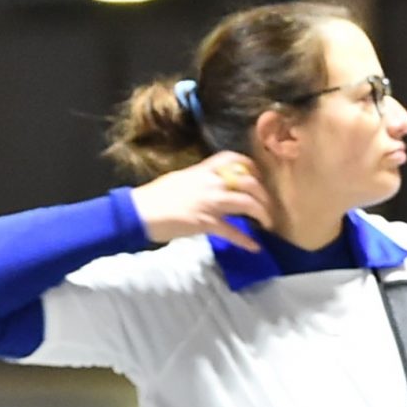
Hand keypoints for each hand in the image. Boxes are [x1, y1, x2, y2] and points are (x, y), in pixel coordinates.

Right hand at [129, 151, 272, 249]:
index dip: (251, 167)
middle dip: (264, 195)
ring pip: (247, 203)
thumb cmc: (155, 196)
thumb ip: (200, 179)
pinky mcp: (205, 222)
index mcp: (203, 170)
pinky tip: (254, 247)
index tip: (258, 177)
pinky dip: (245, 240)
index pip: (233, 159)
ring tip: (267, 223)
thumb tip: (213, 182)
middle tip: (268, 206)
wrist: (138, 212)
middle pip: (249, 183)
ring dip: (262, 214)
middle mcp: (210, 183)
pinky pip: (232, 231)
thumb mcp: (180, 179)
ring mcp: (209, 202)